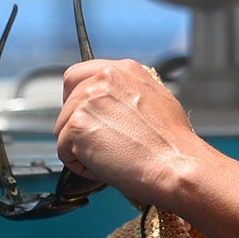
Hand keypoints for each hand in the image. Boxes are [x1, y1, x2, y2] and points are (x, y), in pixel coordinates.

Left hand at [55, 58, 209, 207]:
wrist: (175, 163)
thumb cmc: (172, 142)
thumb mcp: (156, 99)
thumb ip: (128, 93)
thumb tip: (114, 106)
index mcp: (123, 69)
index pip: (79, 75)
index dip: (77, 98)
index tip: (85, 116)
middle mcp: (103, 78)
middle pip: (67, 102)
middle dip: (78, 126)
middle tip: (99, 145)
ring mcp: (87, 100)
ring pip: (63, 128)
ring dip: (79, 147)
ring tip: (109, 158)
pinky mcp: (77, 125)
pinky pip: (63, 151)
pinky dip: (79, 165)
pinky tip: (104, 168)